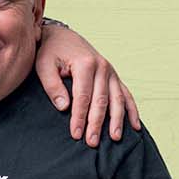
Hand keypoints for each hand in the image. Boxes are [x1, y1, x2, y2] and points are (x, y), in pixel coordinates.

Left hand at [34, 25, 142, 146]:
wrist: (61, 36)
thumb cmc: (50, 52)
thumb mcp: (44, 65)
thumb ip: (52, 85)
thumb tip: (63, 107)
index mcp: (86, 64)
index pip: (83, 97)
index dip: (79, 117)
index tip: (76, 134)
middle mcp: (102, 67)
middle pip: (101, 101)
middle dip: (97, 124)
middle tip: (92, 143)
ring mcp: (111, 72)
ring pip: (117, 99)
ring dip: (117, 120)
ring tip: (115, 138)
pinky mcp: (114, 76)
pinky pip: (126, 94)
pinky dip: (131, 110)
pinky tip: (134, 126)